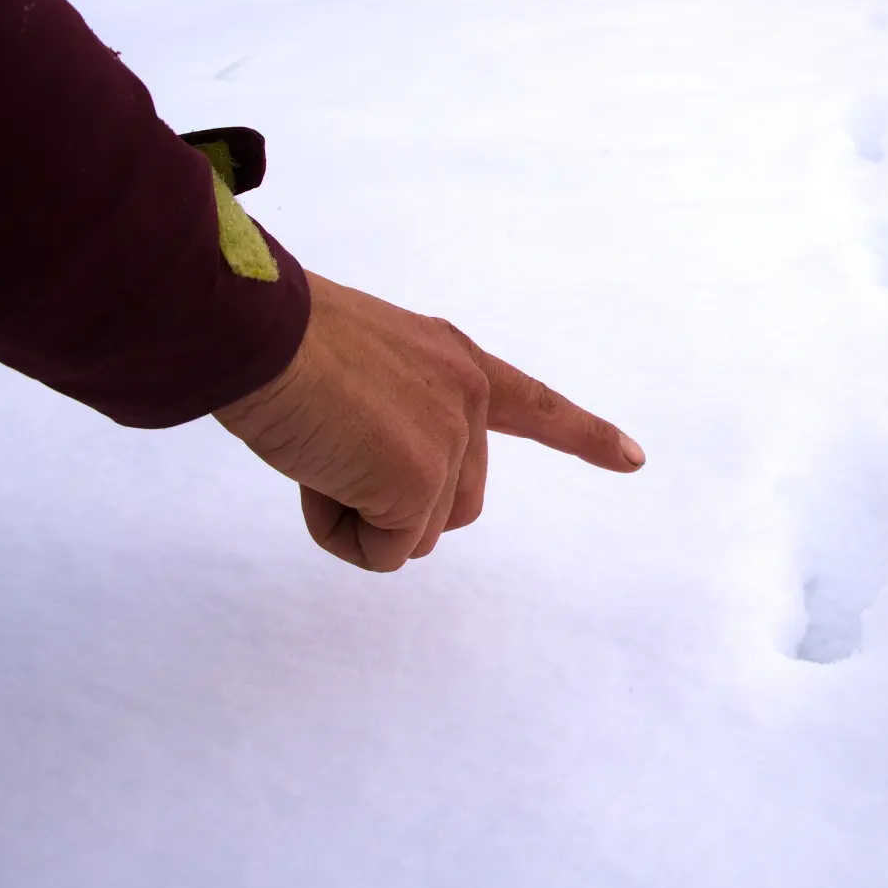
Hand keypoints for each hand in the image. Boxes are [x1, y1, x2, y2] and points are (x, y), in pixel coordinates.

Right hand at [214, 271, 643, 570]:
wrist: (253, 333)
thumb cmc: (272, 343)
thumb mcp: (352, 370)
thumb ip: (388, 416)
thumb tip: (380, 490)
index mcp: (452, 357)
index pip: (532, 403)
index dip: (583, 434)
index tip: (634, 458)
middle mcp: (466, 394)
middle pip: (450, 503)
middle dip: (385, 502)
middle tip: (328, 445)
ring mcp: (452, 438)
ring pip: (413, 534)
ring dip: (354, 515)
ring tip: (316, 449)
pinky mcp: (422, 481)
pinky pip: (382, 553)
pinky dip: (339, 533)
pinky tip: (315, 474)